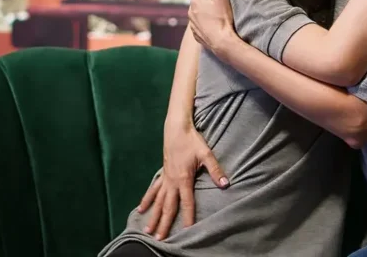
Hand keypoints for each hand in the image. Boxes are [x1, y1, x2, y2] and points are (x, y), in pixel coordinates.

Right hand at [137, 123, 227, 238]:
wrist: (176, 128)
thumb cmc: (192, 140)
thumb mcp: (206, 154)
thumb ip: (215, 170)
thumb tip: (225, 183)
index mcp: (184, 179)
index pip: (187, 202)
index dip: (188, 217)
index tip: (187, 230)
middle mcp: (172, 181)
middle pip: (168, 206)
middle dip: (164, 223)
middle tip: (159, 239)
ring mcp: (165, 178)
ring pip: (158, 201)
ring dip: (153, 216)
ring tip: (148, 230)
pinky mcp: (162, 173)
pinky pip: (153, 190)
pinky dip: (147, 200)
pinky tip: (141, 209)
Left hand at [188, 0, 236, 57]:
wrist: (222, 44)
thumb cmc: (223, 19)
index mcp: (195, 2)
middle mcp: (190, 13)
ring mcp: (193, 24)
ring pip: (197, 10)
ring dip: (204, 5)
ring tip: (215, 5)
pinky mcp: (197, 34)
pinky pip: (199, 22)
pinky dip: (205, 18)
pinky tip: (212, 20)